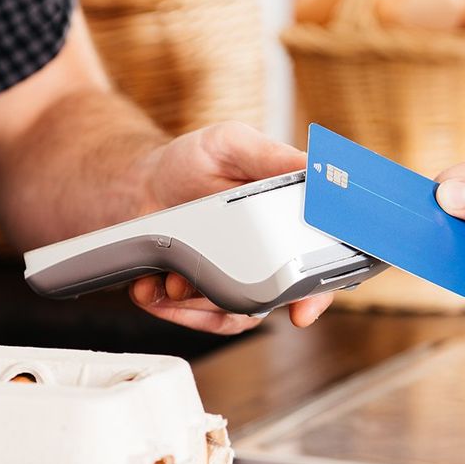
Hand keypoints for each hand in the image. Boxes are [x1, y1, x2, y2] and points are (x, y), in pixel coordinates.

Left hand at [130, 121, 332, 333]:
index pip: (321, 265)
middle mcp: (272, 259)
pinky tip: (153, 288)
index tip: (304, 307)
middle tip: (213, 292)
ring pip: (236, 315)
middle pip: (279, 302)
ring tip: (173, 277)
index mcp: (290, 223)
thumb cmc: (192, 162)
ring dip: (201, 302)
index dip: (319, 291)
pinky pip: (203, 320)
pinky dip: (175, 309)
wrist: (143, 185)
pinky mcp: (207, 298)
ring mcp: (240, 282)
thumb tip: (313, 167)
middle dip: (247, 305)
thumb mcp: (230, 143)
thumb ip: (270, 154)